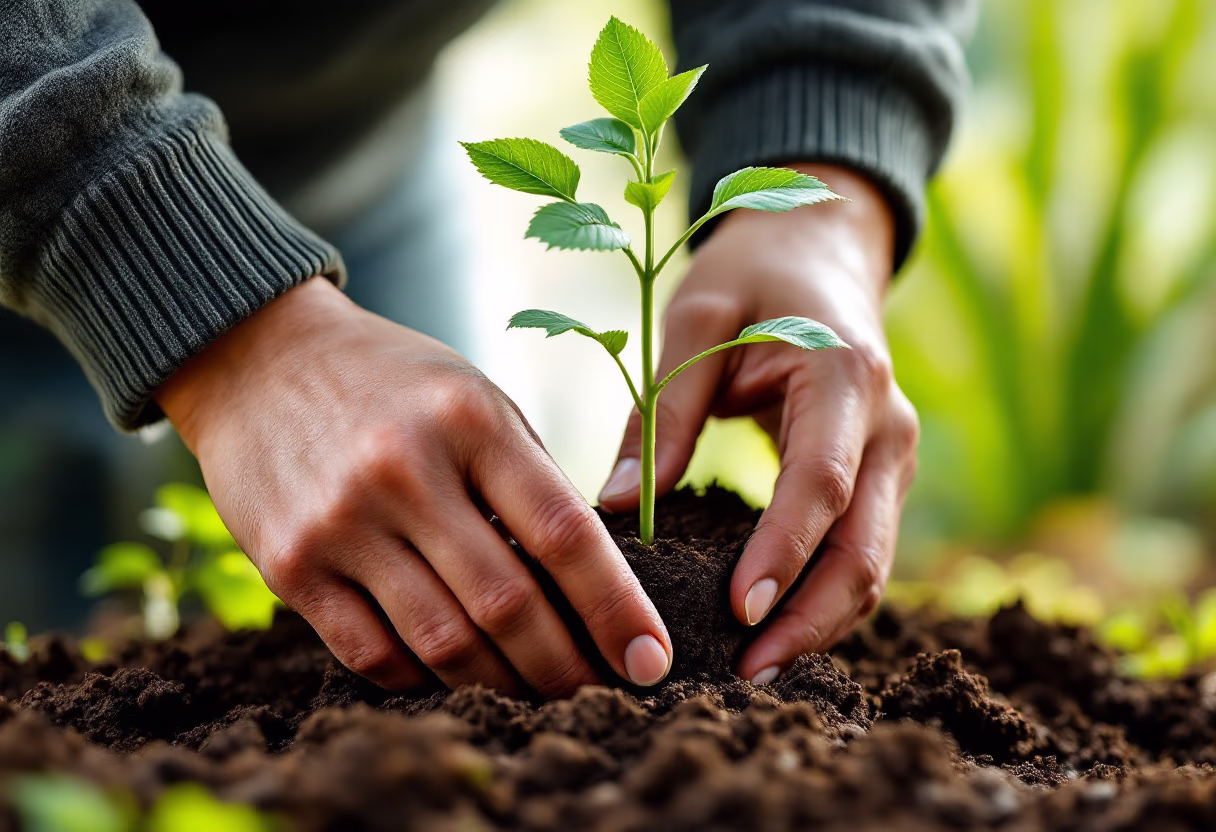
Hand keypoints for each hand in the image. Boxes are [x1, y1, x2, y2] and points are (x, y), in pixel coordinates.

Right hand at [158, 278, 671, 695]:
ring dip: (503, 685)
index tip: (652, 658)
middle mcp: (403, 470)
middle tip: (600, 693)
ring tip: (539, 696)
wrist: (259, 358)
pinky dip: (426, 681)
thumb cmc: (393, 384)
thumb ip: (531, 480)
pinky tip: (459, 679)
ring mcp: (340, 522)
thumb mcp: (475, 399)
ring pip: (443, 643)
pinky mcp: (289, 567)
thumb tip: (596, 583)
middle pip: (507, 602)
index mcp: (469, 419)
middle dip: (566, 666)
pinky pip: (374, 655)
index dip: (616, 606)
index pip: (562, 531)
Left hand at [598, 165, 917, 683]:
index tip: (738, 614)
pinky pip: (860, 552)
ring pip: (871, 564)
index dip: (783, 552)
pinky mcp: (879, 478)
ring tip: (753, 670)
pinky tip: (773, 631)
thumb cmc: (752, 275)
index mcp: (845, 379)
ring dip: (820, 623)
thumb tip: (613, 507)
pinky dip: (822, 597)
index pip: (821, 484)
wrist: (821, 247)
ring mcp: (892, 458)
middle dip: (809, 620)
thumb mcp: (696, 321)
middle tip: (744, 675)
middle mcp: (887, 427)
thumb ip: (662, 411)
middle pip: (865, 548)